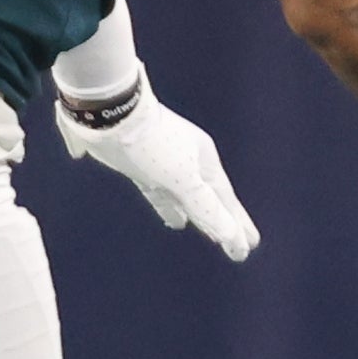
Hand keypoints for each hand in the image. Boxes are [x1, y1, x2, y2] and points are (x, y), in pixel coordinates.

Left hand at [57, 77, 258, 259]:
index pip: (225, 202)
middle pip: (208, 197)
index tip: (248, 247)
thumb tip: (233, 238)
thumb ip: (208, 209)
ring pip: (182, 195)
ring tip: (193, 226)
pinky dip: (165, 204)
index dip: (236, 226)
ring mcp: (161, 161)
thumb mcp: (184, 181)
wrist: (109, 111)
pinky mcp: (135, 164)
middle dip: (221, 220)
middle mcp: (186, 159)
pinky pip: (157, 191)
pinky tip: (164, 209)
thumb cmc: (152, 144)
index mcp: (203, 161)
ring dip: (191, 212)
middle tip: (236, 242)